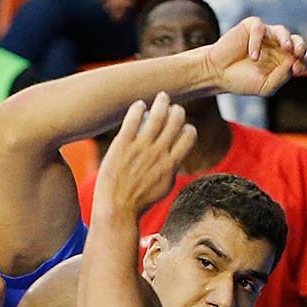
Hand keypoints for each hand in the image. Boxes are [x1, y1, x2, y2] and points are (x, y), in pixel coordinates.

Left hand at [94, 94, 198, 219]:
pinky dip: (139, 108)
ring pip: (158, 115)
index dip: (187, 127)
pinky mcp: (122, 145)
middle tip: (172, 107)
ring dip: (162, 102)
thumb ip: (171, 169)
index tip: (181, 127)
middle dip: (177, 110)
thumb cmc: (139, 202)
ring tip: (162, 96)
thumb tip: (176, 158)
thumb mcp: (163, 188)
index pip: (189, 135)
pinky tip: (139, 105)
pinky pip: (133, 119)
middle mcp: (159, 153)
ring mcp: (141, 148)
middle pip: (176, 120)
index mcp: (171, 164)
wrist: (117, 209)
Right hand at [203, 17, 306, 97]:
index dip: (305, 61)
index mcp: (284, 61)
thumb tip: (294, 62)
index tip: (297, 70)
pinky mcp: (251, 27)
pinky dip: (258, 42)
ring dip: (286, 38)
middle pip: (297, 41)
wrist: (217, 74)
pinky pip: (260, 29)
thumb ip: (281, 76)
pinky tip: (253, 57)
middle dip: (301, 46)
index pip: (303, 57)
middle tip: (299, 53)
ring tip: (286, 48)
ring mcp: (265, 35)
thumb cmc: (241, 80)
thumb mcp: (265, 86)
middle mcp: (277, 46)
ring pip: (282, 30)